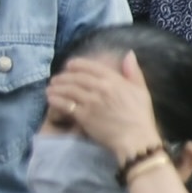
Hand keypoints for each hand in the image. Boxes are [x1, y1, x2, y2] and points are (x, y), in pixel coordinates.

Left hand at [47, 52, 165, 160]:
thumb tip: (128, 54)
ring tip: (50, 88)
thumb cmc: (140, 115)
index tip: (69, 65)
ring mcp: (91, 102)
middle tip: (56, 79)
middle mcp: (100, 88)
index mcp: (114, 80)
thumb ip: (133, 72)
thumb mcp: (142, 90)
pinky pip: (66, 105)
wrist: (135, 138)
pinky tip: (51, 99)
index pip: (91, 67)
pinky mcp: (84, 116)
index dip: (78, 64)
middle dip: (64, 76)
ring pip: (69, 90)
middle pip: (77, 77)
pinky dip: (56, 100)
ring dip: (57, 87)